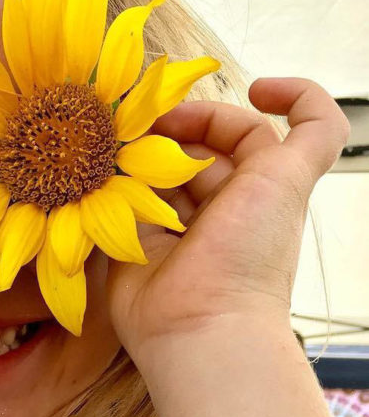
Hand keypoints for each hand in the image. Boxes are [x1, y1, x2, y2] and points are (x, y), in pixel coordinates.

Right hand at [105, 78, 349, 364]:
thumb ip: (313, 128)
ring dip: (136, 157)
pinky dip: (110, 186)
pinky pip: (119, 205)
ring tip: (118, 150)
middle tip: (139, 125)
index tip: (199, 106)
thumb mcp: (292, 178)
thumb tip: (273, 89)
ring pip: (153, 172)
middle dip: (168, 131)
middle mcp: (216, 209)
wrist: (199, 327)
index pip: (240, 133)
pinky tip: (101, 172)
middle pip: (190, 149)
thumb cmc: (249, 255)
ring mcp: (172, 227)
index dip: (220, 111)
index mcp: (256, 192)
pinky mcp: (134, 245)